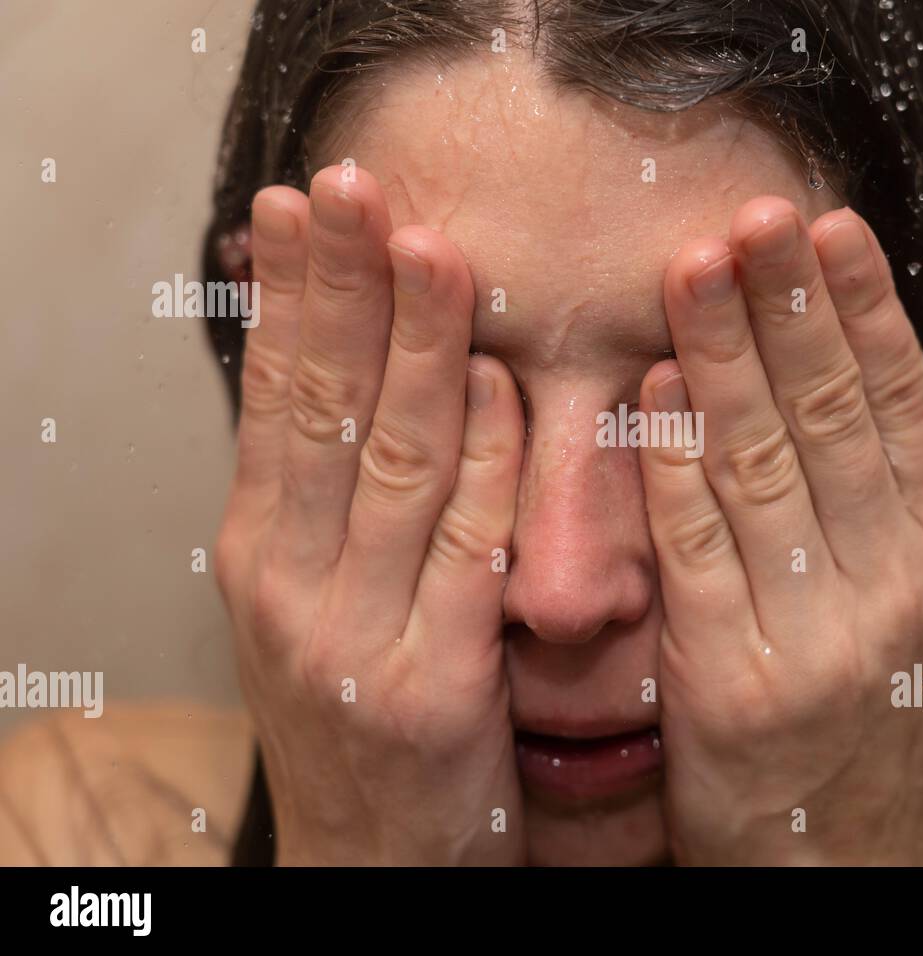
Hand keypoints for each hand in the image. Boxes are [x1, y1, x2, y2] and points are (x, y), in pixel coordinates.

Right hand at [214, 165, 525, 863]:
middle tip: (357, 189)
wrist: (372, 864)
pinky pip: (466, 548)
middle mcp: (290, 585)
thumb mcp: (316, 604)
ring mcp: (357, 633)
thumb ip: (334, 503)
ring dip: (418, 349)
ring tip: (433, 251)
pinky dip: (483, 459)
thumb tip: (362, 373)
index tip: (304, 206)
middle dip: (344, 291)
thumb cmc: (360, 718)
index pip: (275, 400)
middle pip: (323, 412)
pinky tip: (496, 383)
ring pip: (395, 465)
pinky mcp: (432, 683)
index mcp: (259, 554)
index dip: (292, 298)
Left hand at [637, 198, 922, 864]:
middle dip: (791, 304)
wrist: (837, 853)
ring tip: (694, 266)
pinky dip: (674, 463)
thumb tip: (851, 362)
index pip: (902, 404)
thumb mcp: (917, 600)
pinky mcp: (737, 682)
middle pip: (832, 416)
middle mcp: (896, 585)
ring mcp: (819, 635)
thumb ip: (892, 492)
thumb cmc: (865, 710)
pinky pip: (699, 550)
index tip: (829, 226)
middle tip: (756, 212)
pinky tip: (653, 390)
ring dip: (723, 356)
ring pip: (765, 465)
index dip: (864, 309)